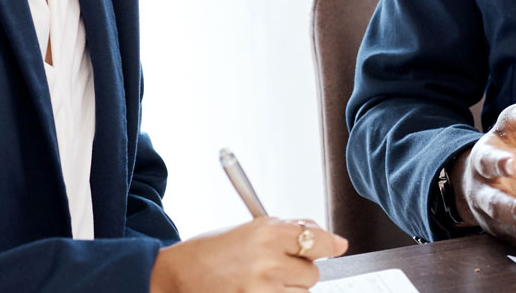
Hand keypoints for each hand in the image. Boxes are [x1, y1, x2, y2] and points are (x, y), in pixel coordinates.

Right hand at [150, 216, 348, 292]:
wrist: (179, 274)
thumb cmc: (214, 250)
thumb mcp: (252, 228)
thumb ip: (291, 230)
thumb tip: (332, 240)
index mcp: (267, 233)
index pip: (317, 241)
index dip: (329, 245)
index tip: (336, 247)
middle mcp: (267, 260)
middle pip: (312, 273)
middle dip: (299, 271)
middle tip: (276, 266)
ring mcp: (261, 289)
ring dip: (289, 289)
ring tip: (262, 281)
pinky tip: (259, 290)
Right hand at [455, 76, 515, 263]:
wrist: (477, 181)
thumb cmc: (501, 149)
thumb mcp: (513, 125)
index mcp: (484, 161)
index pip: (488, 160)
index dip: (500, 163)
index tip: (514, 164)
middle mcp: (487, 193)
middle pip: (496, 204)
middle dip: (514, 210)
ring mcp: (498, 218)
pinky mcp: (512, 235)